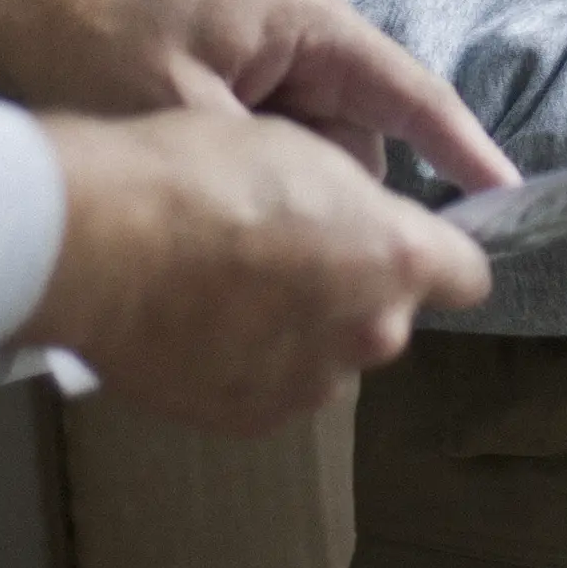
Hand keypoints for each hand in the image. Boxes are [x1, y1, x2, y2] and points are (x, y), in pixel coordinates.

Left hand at [0, 0, 517, 192]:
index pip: (412, 96)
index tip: (506, 205)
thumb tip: (331, 228)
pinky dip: (248, 185)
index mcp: (307, 24)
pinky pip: (268, 148)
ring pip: (310, 156)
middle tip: (278, 250)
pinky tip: (202, 216)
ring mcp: (259, 59)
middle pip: (357, 141)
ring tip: (214, 224)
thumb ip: (270, 172)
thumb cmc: (84, 50)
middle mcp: (298, 35)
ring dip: (279, 197)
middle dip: (331, 200)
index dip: (463, 154)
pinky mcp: (223, 85)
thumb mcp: (186, 120)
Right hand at [18, 109, 492, 434]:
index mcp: (394, 257)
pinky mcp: (251, 418)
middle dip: (352, 288)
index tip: (403, 241)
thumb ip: (352, 204)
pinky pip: (270, 387)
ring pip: (326, 355)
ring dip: (299, 329)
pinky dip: (248, 362)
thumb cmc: (195, 172)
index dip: (436, 254)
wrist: (101, 242)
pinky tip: (199, 322)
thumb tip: (361, 226)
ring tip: (227, 286)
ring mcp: (310, 385)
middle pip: (387, 315)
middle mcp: (370, 332)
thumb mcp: (296, 150)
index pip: (465, 273)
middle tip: (285, 247)